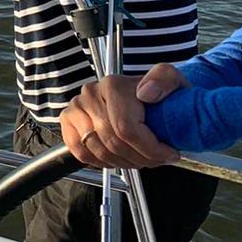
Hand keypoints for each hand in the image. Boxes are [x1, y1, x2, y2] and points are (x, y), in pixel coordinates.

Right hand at [61, 71, 183, 169]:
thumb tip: (146, 93)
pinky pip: (81, 152)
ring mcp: (77, 108)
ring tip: (141, 157)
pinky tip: (120, 157)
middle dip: (141, 158)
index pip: (126, 128)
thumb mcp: (173, 79)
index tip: (169, 154)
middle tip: (158, 158)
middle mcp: (91, 94)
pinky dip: (102, 162)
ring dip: (124, 162)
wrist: (145, 93)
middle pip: (114, 143)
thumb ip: (164, 78)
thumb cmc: (159, 93)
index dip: (150, 149)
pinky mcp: (68, 121)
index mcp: (113, 85)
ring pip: (99, 151)